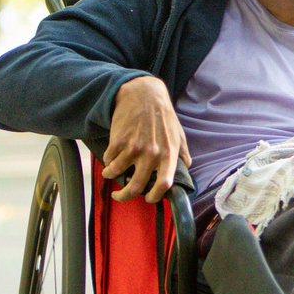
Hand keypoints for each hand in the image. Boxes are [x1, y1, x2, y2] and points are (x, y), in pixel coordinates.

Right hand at [105, 76, 189, 201]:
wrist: (143, 94)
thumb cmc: (162, 115)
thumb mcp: (178, 134)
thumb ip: (182, 153)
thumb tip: (186, 167)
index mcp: (168, 154)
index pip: (164, 184)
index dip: (155, 196)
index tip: (148, 199)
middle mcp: (151, 154)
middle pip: (136, 186)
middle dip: (124, 196)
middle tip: (119, 196)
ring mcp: (134, 148)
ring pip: (117, 172)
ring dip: (111, 174)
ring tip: (110, 172)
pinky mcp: (118, 140)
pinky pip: (109, 159)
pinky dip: (107, 160)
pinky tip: (110, 156)